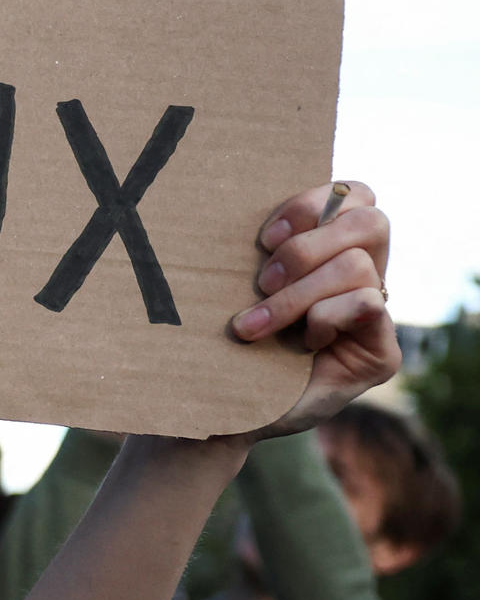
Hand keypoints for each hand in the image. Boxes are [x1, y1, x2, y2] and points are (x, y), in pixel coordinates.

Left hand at [226, 181, 399, 438]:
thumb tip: (230, 196)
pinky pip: (367, 304)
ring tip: (254, 326)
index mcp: (332, 247)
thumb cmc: (218, 338)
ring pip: (356, 266)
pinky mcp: (382, 352)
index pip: (354, 194)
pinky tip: (302, 343)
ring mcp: (377, 314)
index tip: (263, 237)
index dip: (310, 205)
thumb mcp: (234, 283)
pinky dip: (324, 318)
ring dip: (295, 296)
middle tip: (262, 282)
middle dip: (307, 248)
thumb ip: (260, 245)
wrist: (217, 405)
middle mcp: (363, 275)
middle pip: (370, 221)